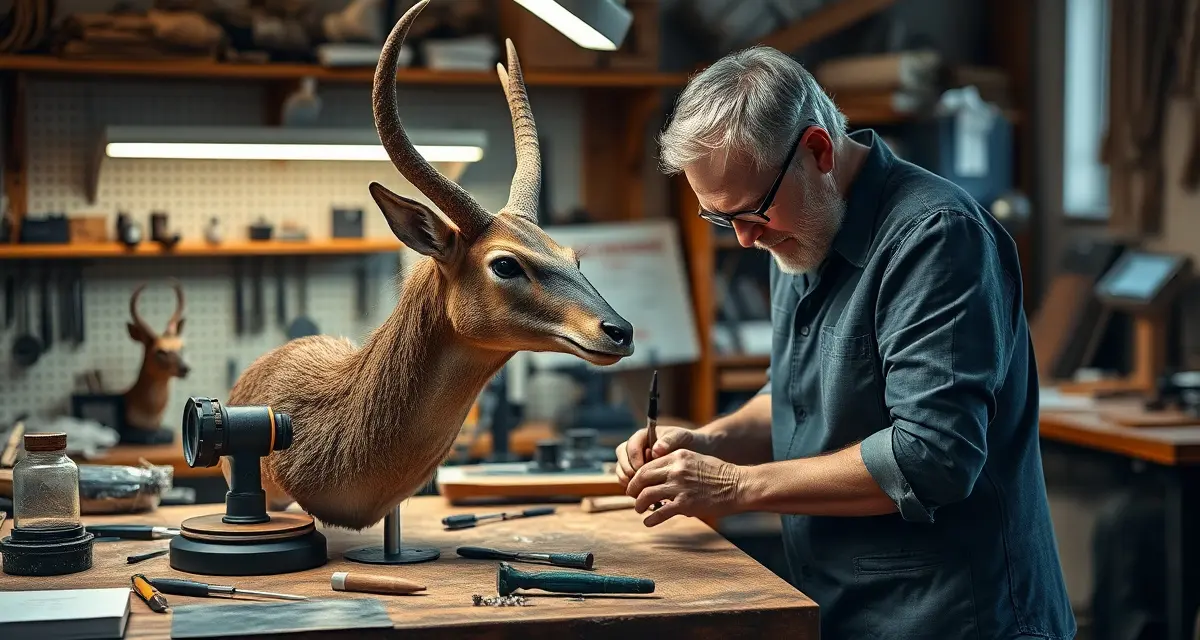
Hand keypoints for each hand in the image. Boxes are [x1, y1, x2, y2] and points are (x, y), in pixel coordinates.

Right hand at [615, 425, 706, 488]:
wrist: (695, 451)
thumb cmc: (687, 441)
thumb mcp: (681, 437)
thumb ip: (669, 441)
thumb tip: (655, 450)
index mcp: (643, 436)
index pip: (630, 446)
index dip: (634, 458)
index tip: (642, 468)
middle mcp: (635, 447)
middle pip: (621, 457)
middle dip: (627, 470)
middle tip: (638, 481)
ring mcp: (634, 460)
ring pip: (621, 469)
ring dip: (627, 480)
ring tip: (638, 489)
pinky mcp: (636, 473)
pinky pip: (626, 479)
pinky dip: (631, 486)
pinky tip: (641, 493)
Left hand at [624, 449, 744, 526]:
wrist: (738, 485)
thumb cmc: (718, 474)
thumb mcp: (694, 460)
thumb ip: (675, 465)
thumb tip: (658, 476)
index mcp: (677, 456)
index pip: (647, 465)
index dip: (637, 477)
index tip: (635, 485)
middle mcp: (676, 469)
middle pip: (643, 478)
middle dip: (633, 489)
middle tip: (631, 496)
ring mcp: (680, 487)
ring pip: (647, 495)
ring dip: (639, 504)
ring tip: (638, 509)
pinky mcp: (685, 504)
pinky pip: (660, 512)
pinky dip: (651, 519)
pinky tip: (648, 522)